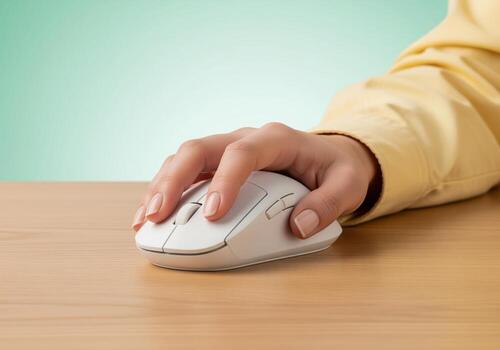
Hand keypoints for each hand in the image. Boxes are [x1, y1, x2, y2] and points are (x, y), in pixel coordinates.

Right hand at [132, 122, 379, 238]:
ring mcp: (228, 149)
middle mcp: (245, 138)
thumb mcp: (347, 184)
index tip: (214, 214)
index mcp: (276, 139)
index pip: (243, 153)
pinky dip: (166, 189)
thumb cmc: (336, 169)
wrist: (329, 155)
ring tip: (145, 219)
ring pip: (184, 157)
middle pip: (200, 148)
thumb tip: (298, 226)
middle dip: (174, 180)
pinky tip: (151, 212)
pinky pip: (186, 170)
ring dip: (162, 186)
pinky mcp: (218, 164)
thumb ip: (327, 203)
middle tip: (158, 215)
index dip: (225, 180)